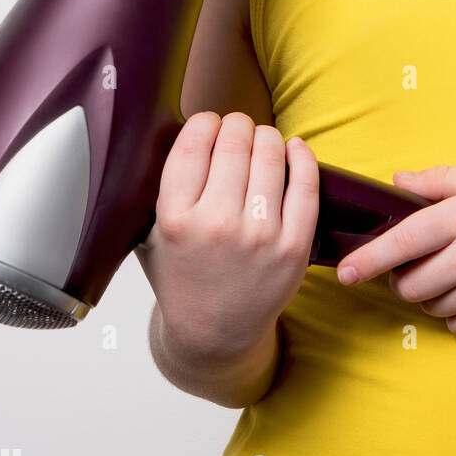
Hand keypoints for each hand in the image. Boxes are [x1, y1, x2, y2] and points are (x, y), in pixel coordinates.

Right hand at [134, 112, 319, 358]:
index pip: (193, 144)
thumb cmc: (182, 277)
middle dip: (236, 126)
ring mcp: (259, 235)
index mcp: (175, 219)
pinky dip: (302, 157)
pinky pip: (306, 184)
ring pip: (270, 154)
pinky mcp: (294, 246)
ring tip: (261, 140)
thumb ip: (160, 188)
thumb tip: (184, 131)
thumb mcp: (150, 235)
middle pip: (234, 142)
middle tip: (237, 129)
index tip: (208, 124)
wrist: (214, 333)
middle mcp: (217, 224)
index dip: (204, 122)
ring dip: (266, 137)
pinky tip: (295, 148)